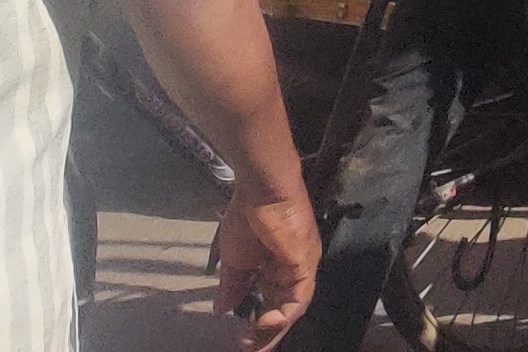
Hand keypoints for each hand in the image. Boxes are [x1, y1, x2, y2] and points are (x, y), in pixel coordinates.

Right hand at [214, 173, 319, 349]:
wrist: (261, 191)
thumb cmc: (247, 218)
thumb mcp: (235, 259)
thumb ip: (233, 285)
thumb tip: (222, 310)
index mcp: (276, 269)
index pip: (272, 304)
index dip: (260, 326)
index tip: (242, 340)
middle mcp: (292, 271)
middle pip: (285, 311)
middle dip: (267, 334)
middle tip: (250, 349)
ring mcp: (302, 267)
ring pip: (293, 308)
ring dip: (274, 329)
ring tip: (254, 342)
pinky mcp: (305, 263)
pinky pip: (299, 297)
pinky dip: (285, 314)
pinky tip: (266, 322)